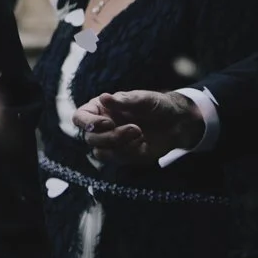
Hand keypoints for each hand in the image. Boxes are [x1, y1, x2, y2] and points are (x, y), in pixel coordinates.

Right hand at [74, 90, 203, 164]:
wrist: (177, 122)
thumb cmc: (156, 105)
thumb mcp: (143, 99)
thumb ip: (123, 101)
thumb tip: (104, 97)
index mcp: (100, 109)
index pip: (80, 117)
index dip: (88, 123)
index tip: (107, 123)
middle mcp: (101, 127)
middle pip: (90, 138)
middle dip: (111, 136)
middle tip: (135, 128)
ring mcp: (111, 143)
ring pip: (100, 152)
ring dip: (119, 145)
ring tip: (140, 133)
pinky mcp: (123, 155)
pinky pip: (118, 160)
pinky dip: (130, 152)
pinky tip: (143, 142)